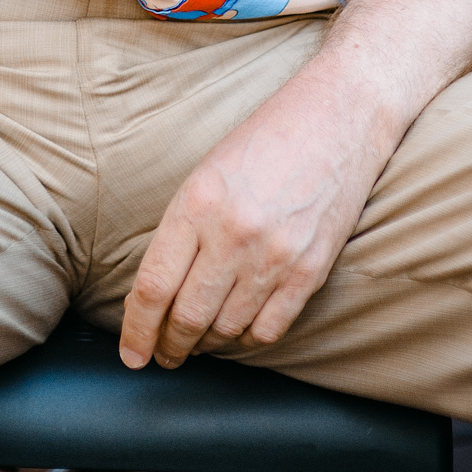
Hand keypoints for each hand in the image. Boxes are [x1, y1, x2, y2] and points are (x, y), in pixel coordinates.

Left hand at [117, 0, 471, 372]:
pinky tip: (239, 331)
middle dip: (170, 345)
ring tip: (200, 340)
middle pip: (187, 317)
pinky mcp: (311, 270)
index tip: (131, 355)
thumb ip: (182, 229)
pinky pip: (268, 330)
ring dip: (208, 343)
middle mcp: (233, 233)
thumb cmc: (266, 139)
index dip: (136, 330)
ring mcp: (275, 255)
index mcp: (197, 202)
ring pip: (226, 330)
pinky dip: (248, 339)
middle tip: (163, 354)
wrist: (339, 116)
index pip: (154, 286)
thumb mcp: (208, 172)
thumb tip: (158, 293)